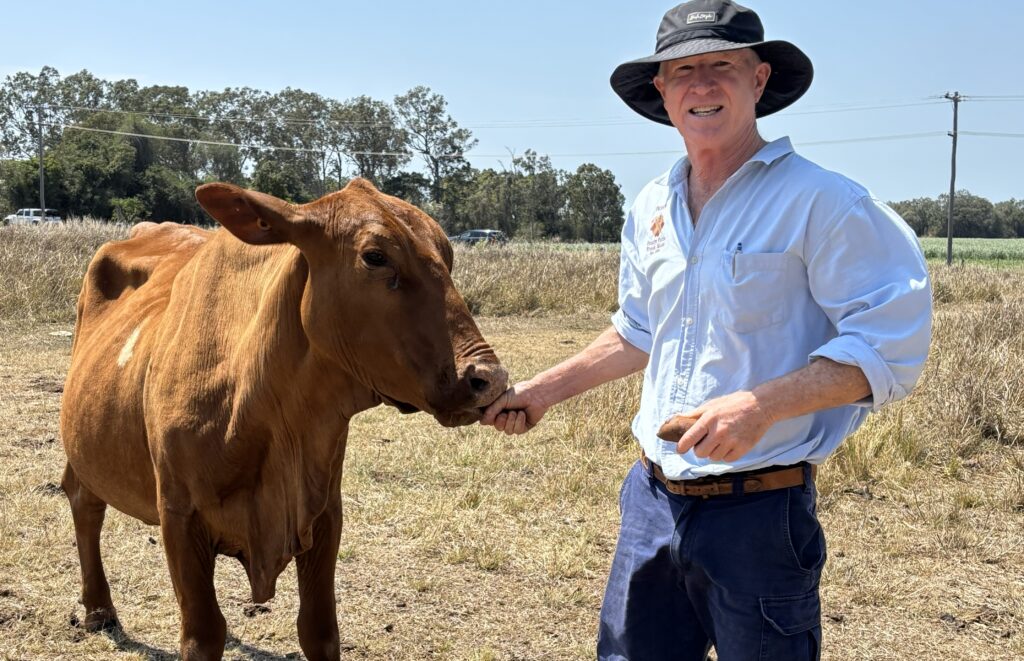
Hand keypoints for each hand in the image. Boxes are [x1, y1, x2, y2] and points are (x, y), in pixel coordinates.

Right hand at [480, 380, 548, 434]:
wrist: (536, 394)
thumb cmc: (519, 393)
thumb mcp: (502, 400)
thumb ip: (491, 411)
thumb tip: (482, 423)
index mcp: (500, 410)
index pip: (490, 420)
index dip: (491, 419)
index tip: (495, 413)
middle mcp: (507, 417)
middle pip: (498, 427)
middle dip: (502, 420)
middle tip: (506, 412)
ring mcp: (516, 423)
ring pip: (507, 431)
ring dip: (511, 421)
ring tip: (516, 412)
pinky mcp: (525, 427)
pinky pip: (517, 431)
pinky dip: (519, 422)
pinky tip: (523, 414)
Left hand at [656, 391, 774, 461]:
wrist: (760, 406)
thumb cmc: (734, 404)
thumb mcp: (712, 405)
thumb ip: (694, 414)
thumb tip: (675, 418)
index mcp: (709, 419)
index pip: (689, 438)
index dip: (682, 446)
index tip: (680, 450)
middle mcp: (719, 431)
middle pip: (700, 453)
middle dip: (700, 449)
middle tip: (706, 442)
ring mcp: (732, 441)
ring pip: (713, 457)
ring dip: (714, 452)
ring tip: (721, 441)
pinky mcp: (743, 448)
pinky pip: (727, 459)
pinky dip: (726, 455)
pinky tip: (730, 444)